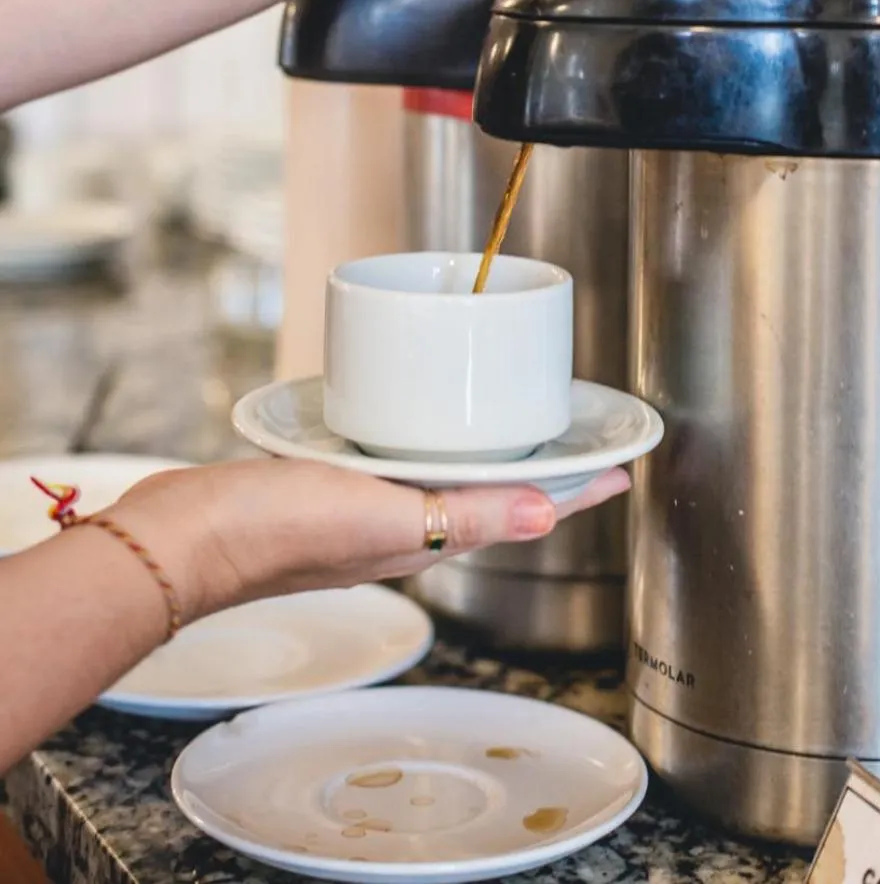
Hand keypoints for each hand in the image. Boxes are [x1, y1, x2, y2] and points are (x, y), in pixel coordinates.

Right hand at [105, 460, 629, 624]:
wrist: (187, 538)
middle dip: (538, 470)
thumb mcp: (384, 517)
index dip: (574, 490)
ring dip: (485, 454)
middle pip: (492, 494)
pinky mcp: (328, 487)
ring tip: (510, 419)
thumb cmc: (277, 532)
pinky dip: (423, 439)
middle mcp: (405, 526)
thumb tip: (549, 510)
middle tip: (574, 435)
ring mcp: (366, 508)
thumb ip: (463, 513)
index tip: (620, 466)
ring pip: (445, 477)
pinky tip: (414, 414)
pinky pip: (396, 460)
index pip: (521, 511)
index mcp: (427, 536)